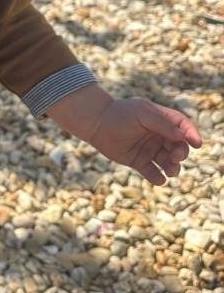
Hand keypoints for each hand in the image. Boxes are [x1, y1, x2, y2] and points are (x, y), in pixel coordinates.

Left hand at [47, 86, 201, 185]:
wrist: (96, 124)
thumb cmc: (119, 114)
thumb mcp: (142, 113)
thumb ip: (161, 123)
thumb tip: (181, 136)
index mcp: (161, 120)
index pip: (182, 127)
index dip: (191, 134)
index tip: (196, 143)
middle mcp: (158, 136)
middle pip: (178, 146)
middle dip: (181, 153)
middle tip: (175, 157)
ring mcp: (149, 149)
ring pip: (168, 161)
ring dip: (173, 167)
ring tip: (170, 171)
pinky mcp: (139, 161)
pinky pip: (153, 172)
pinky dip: (158, 178)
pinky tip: (158, 179)